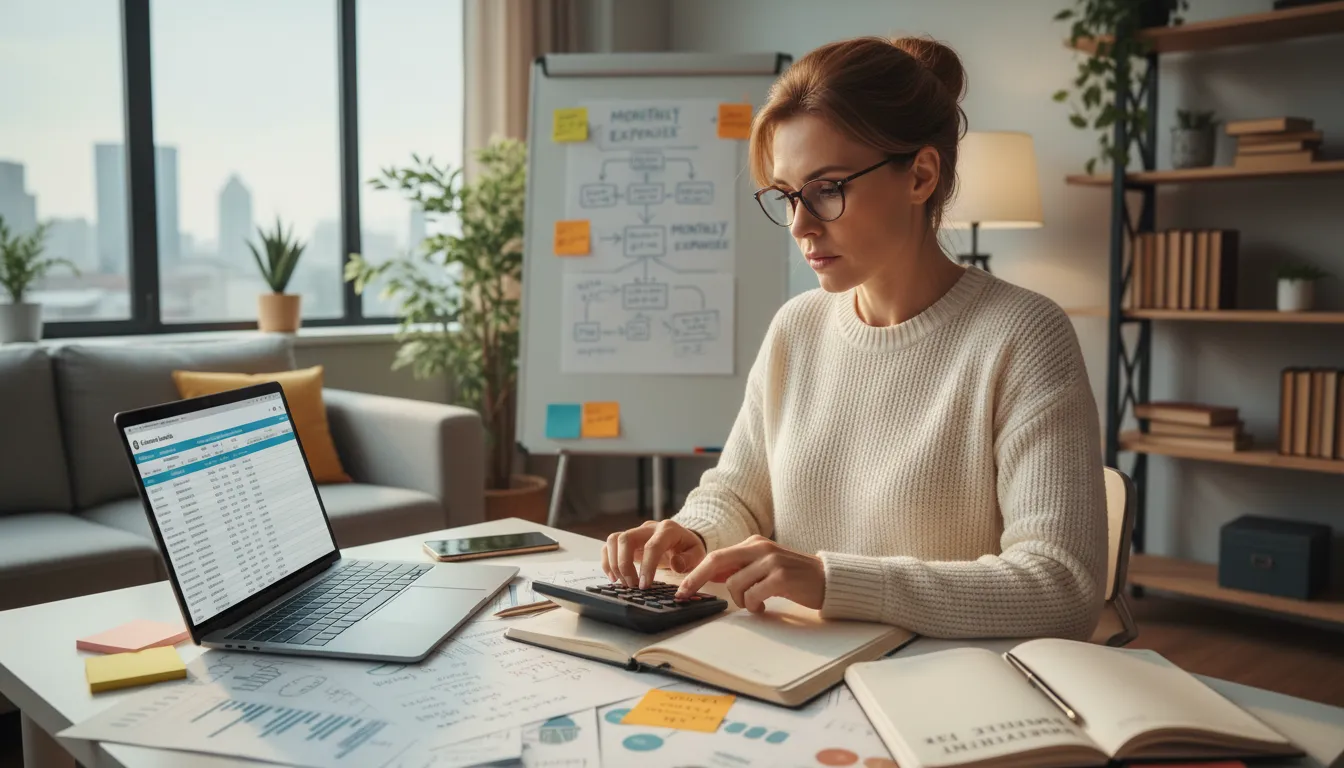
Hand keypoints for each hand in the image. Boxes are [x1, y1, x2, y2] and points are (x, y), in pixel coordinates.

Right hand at [601, 520, 707, 588]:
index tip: (644, 586)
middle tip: (632, 586)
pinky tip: (614, 578)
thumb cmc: (688, 548)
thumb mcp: (697, 554)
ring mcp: (635, 531)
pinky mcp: (627, 539)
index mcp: (668, 529)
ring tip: (623, 583)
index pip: (652, 545)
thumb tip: (675, 564)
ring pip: (614, 540)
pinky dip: (608, 561)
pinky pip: (609, 545)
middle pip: (626, 539)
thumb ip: (688, 560)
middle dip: (625, 565)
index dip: (646, 567)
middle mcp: (648, 527)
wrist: (682, 538)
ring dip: (614, 563)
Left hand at [675, 535, 824, 612]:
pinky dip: (753, 605)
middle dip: (696, 579)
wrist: (827, 579)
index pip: (716, 556)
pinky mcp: (781, 577)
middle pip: (716, 561)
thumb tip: (709, 577)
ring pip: (735, 584)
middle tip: (685, 595)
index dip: (695, 573)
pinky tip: (763, 607)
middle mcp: (760, 548)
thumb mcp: (763, 566)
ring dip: (739, 601)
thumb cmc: (792, 576)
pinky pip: (752, 595)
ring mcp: (771, 561)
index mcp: (753, 543)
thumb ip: (739, 569)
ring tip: (755, 604)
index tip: (682, 589)